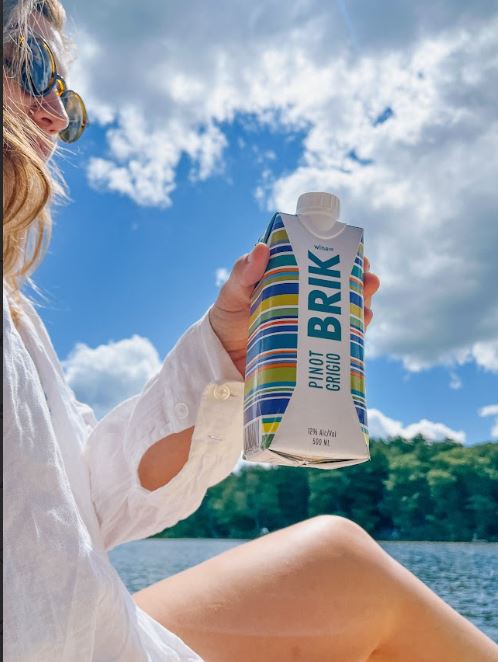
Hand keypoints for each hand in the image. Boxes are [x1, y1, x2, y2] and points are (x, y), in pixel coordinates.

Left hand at [209, 244, 379, 376]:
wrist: (224, 358)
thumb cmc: (228, 317)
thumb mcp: (233, 292)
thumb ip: (244, 272)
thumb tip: (262, 249)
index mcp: (289, 274)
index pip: (320, 257)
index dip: (342, 251)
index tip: (354, 249)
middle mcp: (306, 295)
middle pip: (341, 280)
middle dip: (360, 276)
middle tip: (368, 276)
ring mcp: (312, 320)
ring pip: (346, 305)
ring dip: (363, 299)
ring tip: (369, 297)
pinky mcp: (315, 344)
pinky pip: (342, 335)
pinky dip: (357, 328)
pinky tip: (365, 321)